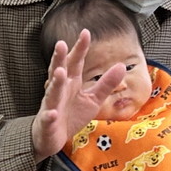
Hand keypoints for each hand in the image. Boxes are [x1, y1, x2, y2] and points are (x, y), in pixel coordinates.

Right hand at [32, 31, 127, 159]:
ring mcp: (51, 105)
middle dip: (59, 59)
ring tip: (60, 72)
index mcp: (71, 83)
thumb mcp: (93, 99)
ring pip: (52, 92)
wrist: (51, 137)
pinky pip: (48, 118)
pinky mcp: (48, 122)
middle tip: (61, 43)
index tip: (86, 33)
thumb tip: (122, 65)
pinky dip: (50, 116)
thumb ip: (106, 83)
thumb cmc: (71, 115)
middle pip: (59, 72)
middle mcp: (59, 91)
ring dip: (55, 83)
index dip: (79, 48)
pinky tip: (52, 113)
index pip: (75, 63)